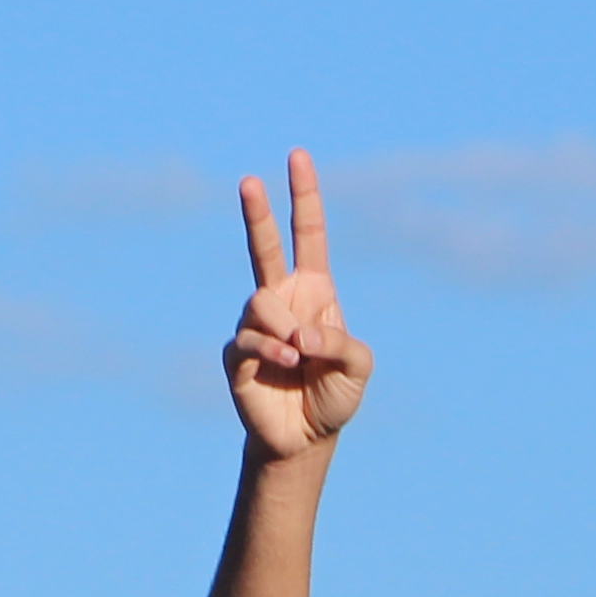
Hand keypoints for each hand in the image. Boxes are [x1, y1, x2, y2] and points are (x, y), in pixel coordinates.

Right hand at [223, 149, 372, 463]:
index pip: (307, 234)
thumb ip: (341, 342)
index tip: (298, 156)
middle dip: (256, 213)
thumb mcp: (359, 366)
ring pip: (259, 303)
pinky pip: (249, 338)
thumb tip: (300, 333)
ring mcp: (255, 325)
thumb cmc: (334, 395)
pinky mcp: (236, 354)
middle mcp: (281, 300)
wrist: (304, 439)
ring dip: (283, 328)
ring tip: (298, 356)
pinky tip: (287, 364)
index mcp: (314, 291)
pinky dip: (272, 350)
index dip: (303, 196)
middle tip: (249, 180)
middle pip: (263, 247)